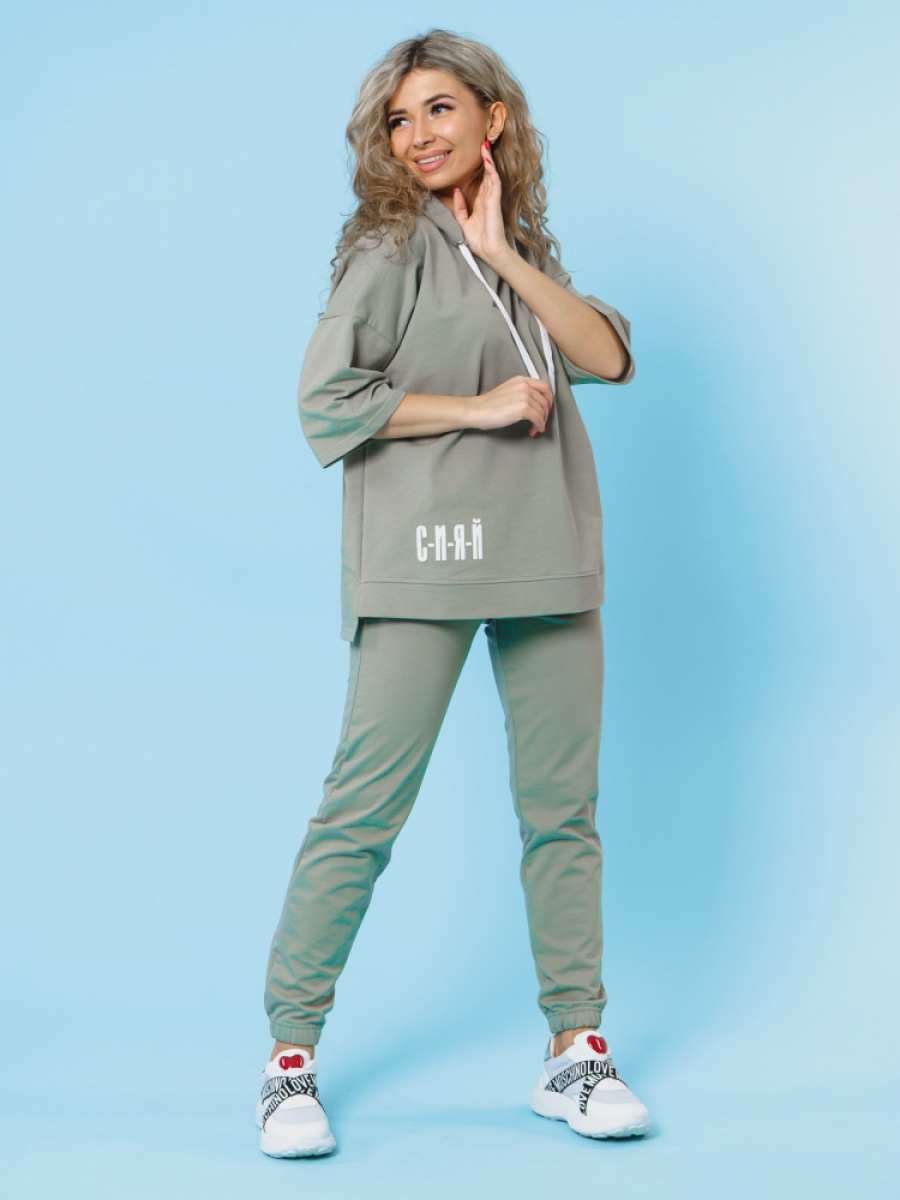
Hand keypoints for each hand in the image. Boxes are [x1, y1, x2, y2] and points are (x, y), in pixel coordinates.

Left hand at [451, 140, 510, 267]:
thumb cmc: (479, 239)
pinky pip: (494, 182)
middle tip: (482, 141)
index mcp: (481, 201)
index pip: (480, 179)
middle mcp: (487, 197)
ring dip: (488, 159)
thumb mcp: (464, 221)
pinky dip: (491, 170)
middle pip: (487, 173)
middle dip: (485, 157)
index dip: (478, 166)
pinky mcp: (495, 201)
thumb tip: (456, 192)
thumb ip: (460, 207)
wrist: (488, 251)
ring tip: (484, 144)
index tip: (474, 153)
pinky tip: (487, 160)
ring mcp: (492, 198)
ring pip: (491, 174)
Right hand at [468, 375, 552, 437]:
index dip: (548, 398)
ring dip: (541, 421)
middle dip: (545, 413)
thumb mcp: (508, 391)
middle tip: (541, 421)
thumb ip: (521, 392)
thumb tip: (534, 404)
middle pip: (545, 400)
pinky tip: (534, 430)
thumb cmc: (488, 405)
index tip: (546, 407)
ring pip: (542, 410)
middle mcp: (524, 386)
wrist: (478, 410)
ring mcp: (524, 396)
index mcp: (521, 380)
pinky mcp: (523, 408)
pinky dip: (539, 426)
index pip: (544, 386)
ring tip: (535, 428)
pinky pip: (538, 418)